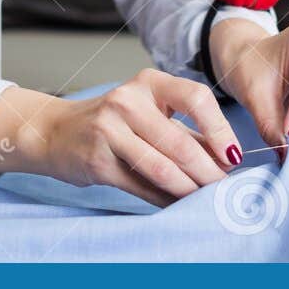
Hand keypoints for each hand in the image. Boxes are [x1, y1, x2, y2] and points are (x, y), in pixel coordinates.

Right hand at [0, 70, 240, 206]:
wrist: (54, 131)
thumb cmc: (112, 123)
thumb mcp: (148, 113)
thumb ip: (185, 132)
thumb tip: (227, 162)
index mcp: (149, 82)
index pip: (197, 98)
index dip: (221, 129)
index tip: (234, 157)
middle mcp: (127, 100)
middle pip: (181, 143)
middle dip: (209, 173)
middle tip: (224, 191)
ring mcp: (109, 129)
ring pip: (163, 168)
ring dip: (189, 190)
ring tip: (205, 201)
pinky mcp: (97, 160)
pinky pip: (141, 186)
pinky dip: (164, 199)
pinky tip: (177, 206)